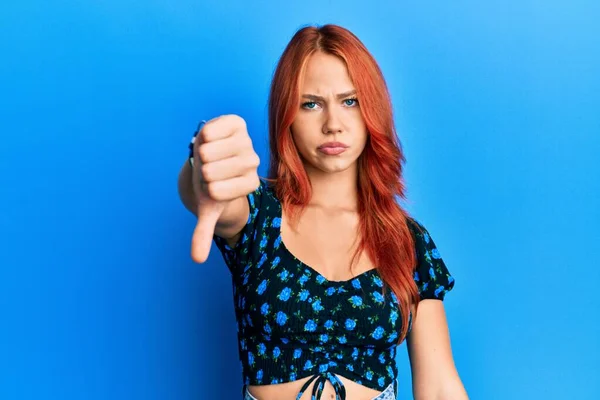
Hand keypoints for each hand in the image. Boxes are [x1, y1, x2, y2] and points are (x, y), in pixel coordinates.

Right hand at [190, 115, 259, 262]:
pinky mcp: (237, 123)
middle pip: (209, 171)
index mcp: (250, 184)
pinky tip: (209, 138)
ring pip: (207, 151)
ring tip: (208, 154)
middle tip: (208, 168)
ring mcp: (247, 141)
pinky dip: (202, 135)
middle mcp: (253, 162)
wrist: (214, 155)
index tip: (213, 185)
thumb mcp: (208, 207)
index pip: (215, 192)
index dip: (205, 188)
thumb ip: (203, 232)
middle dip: (200, 171)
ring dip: (199, 153)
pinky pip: (210, 130)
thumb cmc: (211, 182)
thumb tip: (197, 259)